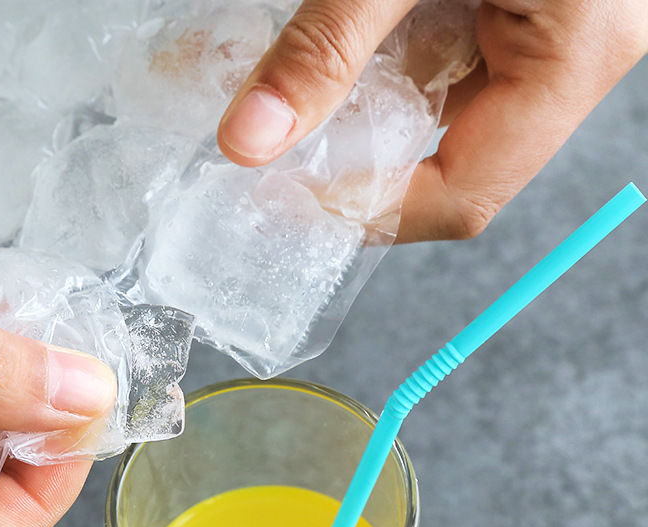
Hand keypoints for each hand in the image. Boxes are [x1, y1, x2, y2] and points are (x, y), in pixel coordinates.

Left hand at [218, 0, 647, 240]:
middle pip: (449, 165)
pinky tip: (321, 50)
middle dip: (352, 163)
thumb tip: (249, 138)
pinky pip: (441, 60)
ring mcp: (545, 32)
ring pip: (438, 113)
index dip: (369, 210)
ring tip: (279, 96)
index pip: (462, 195)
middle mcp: (570, 59)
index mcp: (573, 57)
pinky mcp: (517, 5)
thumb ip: (329, 45)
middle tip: (273, 154)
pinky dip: (373, 62)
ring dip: (353, 112)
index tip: (286, 199)